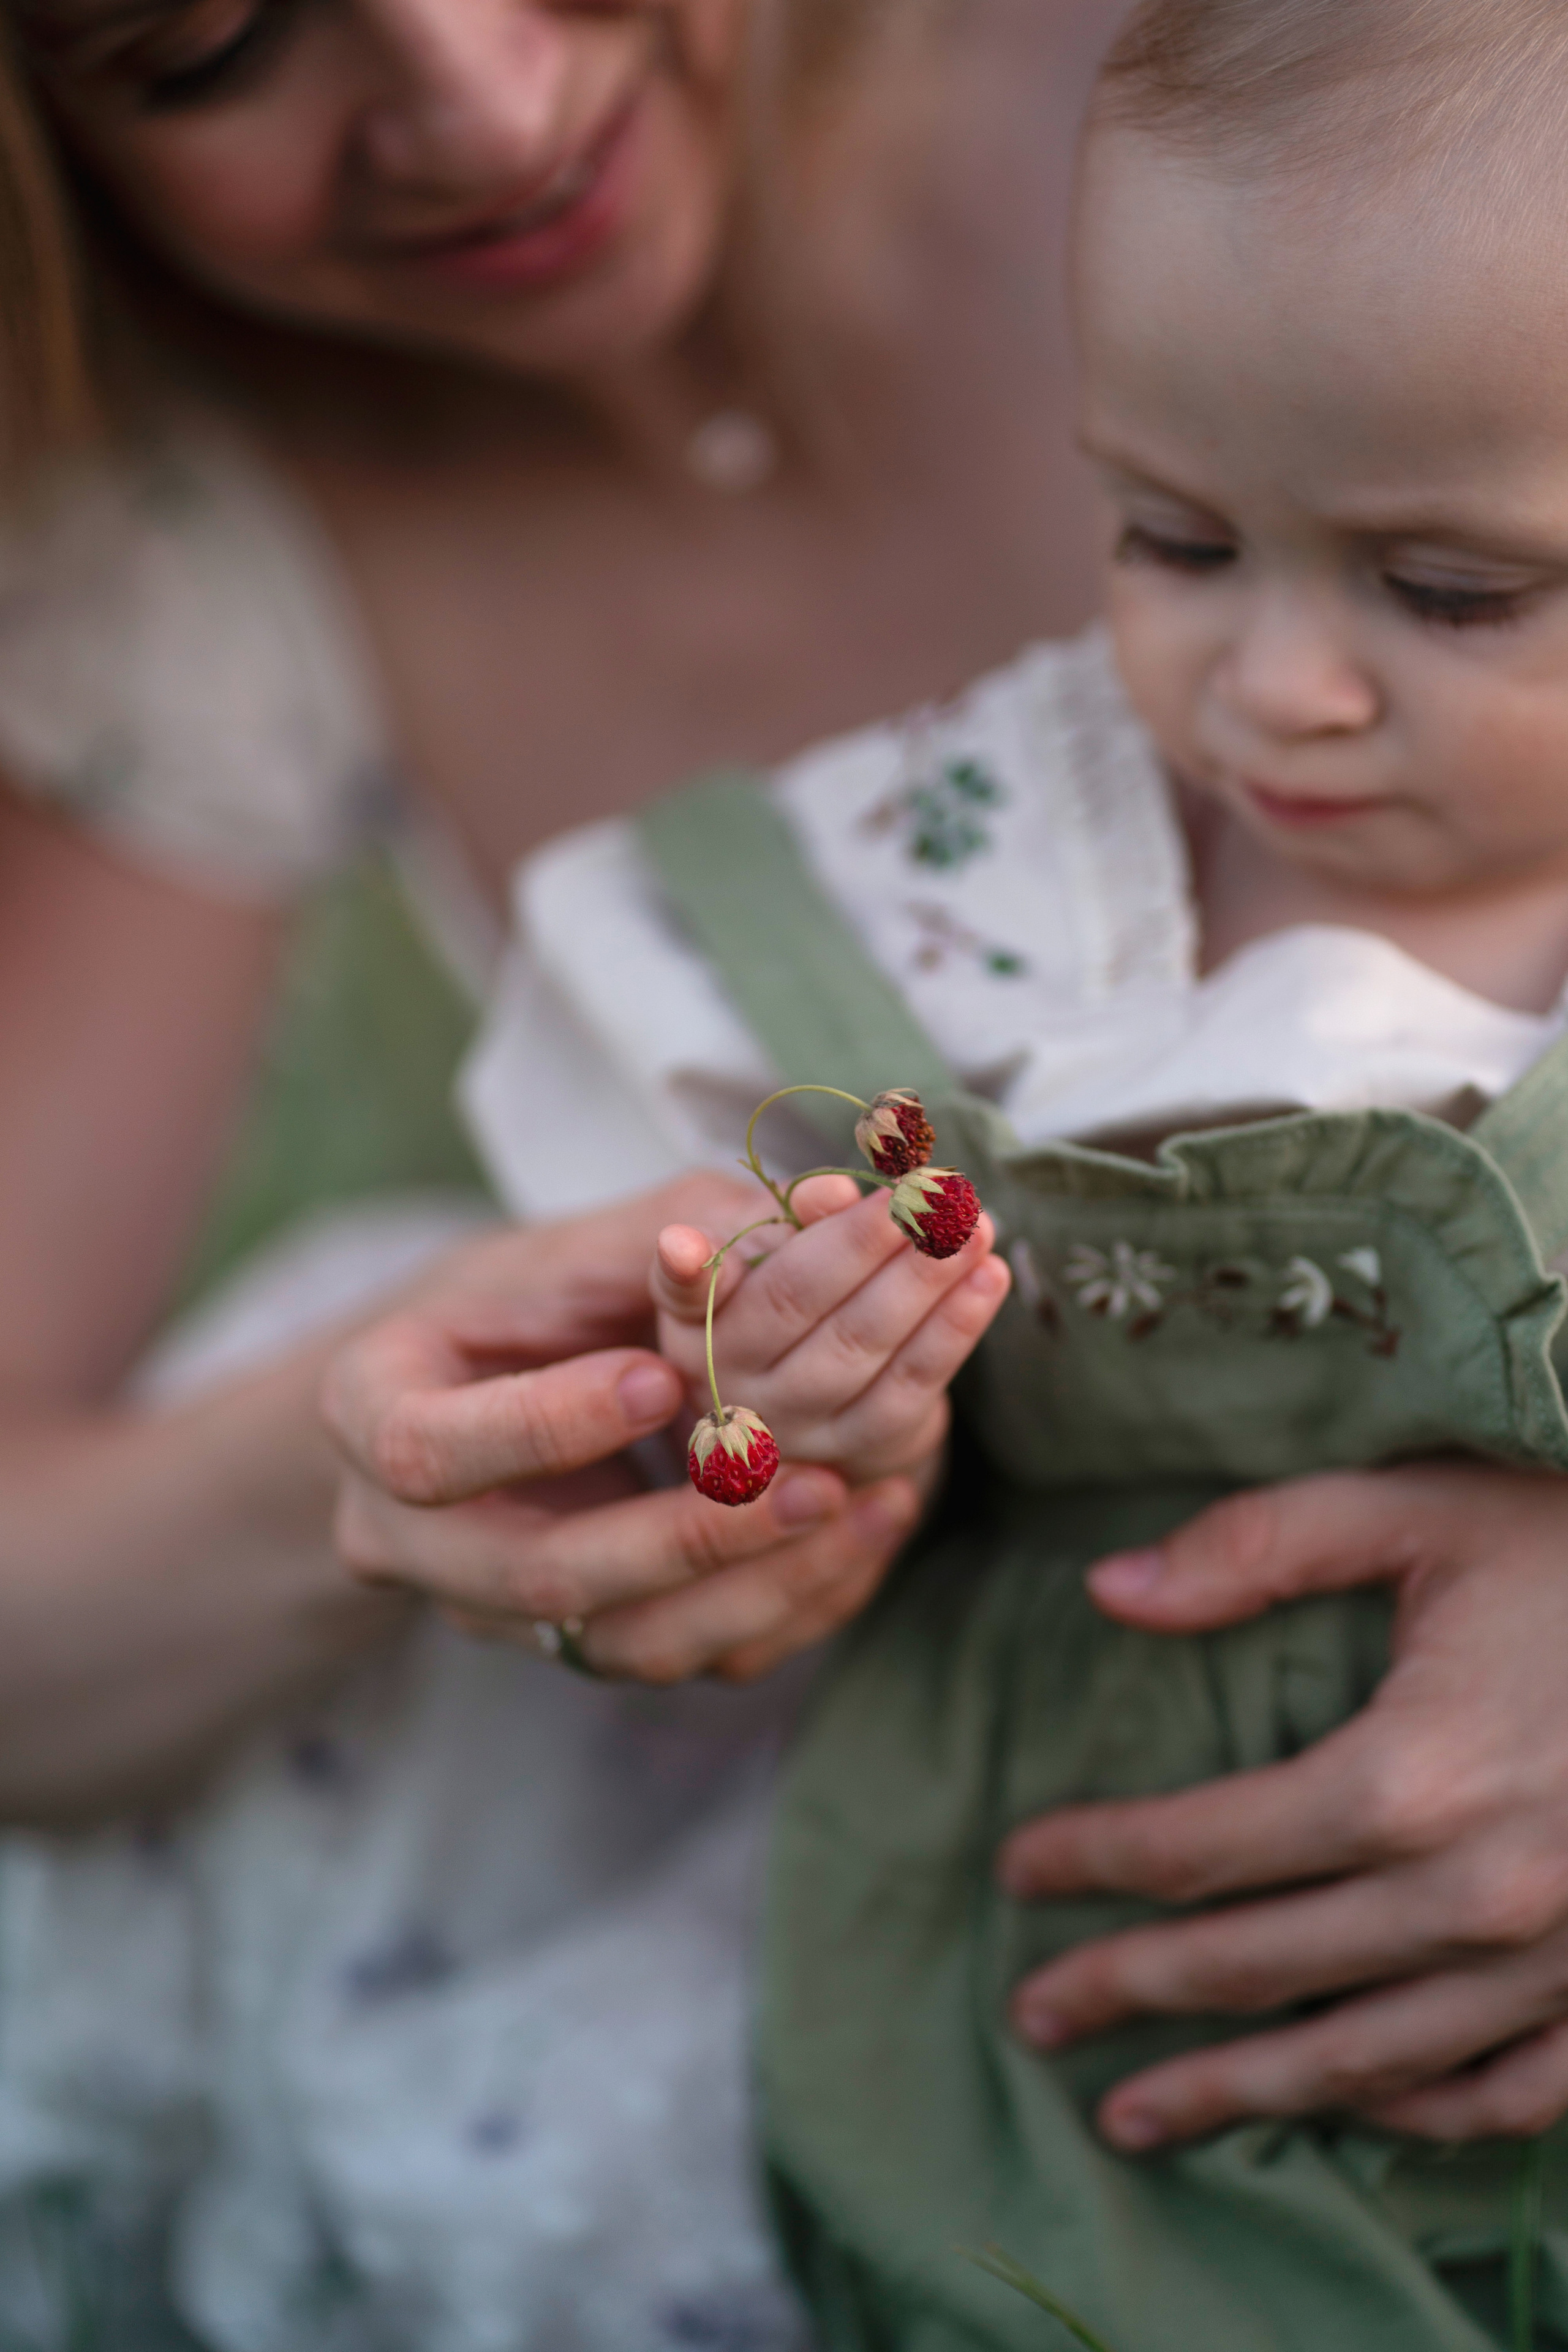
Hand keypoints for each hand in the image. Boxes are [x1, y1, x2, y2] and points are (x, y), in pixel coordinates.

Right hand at [321, 1176, 921, 1682]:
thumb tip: (820, 1203)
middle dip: (679, 1536)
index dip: (546, 1427)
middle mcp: (409, 1541)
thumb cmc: (523, 1303)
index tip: (659, 1378)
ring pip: (617, 1647)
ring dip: (748, 1584)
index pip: (430, 1451)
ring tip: (854, 1504)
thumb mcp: (567, 1248)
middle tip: (805, 1476)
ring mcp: (492, 1610)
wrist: (488, 1392)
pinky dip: (776, 1603)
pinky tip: (857, 1531)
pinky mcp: (578, 1646)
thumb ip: (676, 1231)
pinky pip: (679, 1658)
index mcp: (371, 1417)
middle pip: (533, 1579)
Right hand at [653, 1174, 1009, 1488]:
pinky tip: (990, 1277)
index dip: (687, 1270)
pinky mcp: (856, 1449)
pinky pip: (911, 1385)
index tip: (682, 1241)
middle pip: (796, 1301)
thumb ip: (793, 1215)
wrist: (827, 1395)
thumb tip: (834, 1194)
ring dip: (927, 1278)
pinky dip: (957, 1327)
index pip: (684, 1290)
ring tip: (975, 1225)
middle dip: (869, 1241)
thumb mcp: (775, 1245)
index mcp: (692, 1319)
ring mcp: (791, 1424)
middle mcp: (726, 1379)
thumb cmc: (796, 1297)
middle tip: (929, 1193)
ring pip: (860, 1343)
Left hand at [1000, 1464, 1567, 2147]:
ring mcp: (1558, 1960)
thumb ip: (1258, 1543)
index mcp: (1411, 1775)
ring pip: (1363, 2058)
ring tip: (1134, 2114)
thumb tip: (1105, 1589)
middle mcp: (1478, 1893)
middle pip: (1258, 1968)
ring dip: (1240, 2092)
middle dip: (1130, 1993)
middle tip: (1033, 2014)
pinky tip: (1346, 2105)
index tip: (1018, 1870)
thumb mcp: (1422, 1506)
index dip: (1096, 1861)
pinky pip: (1504, 2090)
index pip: (1204, 1846)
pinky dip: (1415, 2109)